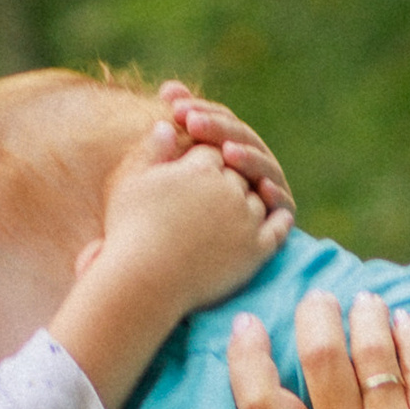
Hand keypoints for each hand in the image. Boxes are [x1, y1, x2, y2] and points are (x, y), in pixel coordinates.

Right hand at [97, 134, 288, 317]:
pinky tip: (278, 218)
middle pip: (237, 174)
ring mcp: (245, 218)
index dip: (204, 163)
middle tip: (214, 199)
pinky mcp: (255, 250)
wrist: (144, 282)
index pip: (212, 153)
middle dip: (228, 180)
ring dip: (249, 202)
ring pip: (257, 200)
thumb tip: (166, 126)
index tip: (194, 176)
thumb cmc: (130, 231)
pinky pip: (277, 229)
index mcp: (201, 166)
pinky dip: (279, 220)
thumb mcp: (132, 182)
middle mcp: (229, 187)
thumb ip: (153, 151)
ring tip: (235, 214)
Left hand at [157, 80, 293, 219]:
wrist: (172, 267)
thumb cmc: (162, 218)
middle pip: (240, 138)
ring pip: (262, 165)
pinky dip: (274, 194)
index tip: (172, 104)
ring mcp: (267, 189)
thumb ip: (167, 130)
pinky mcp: (279, 219)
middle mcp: (248, 166)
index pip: (218, 120)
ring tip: (227, 153)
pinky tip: (261, 189)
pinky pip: (282, 204)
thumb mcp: (160, 172)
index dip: (199, 109)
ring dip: (247, 157)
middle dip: (218, 129)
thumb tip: (169, 87)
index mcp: (223, 149)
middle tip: (193, 123)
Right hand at [227, 291, 409, 408]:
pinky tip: (403, 322)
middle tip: (318, 300)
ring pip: (369, 346)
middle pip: (318, 353)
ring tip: (363, 303)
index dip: (245, 356)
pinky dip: (408, 332)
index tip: (246, 327)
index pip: (259, 402)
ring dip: (363, 313)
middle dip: (314, 313)